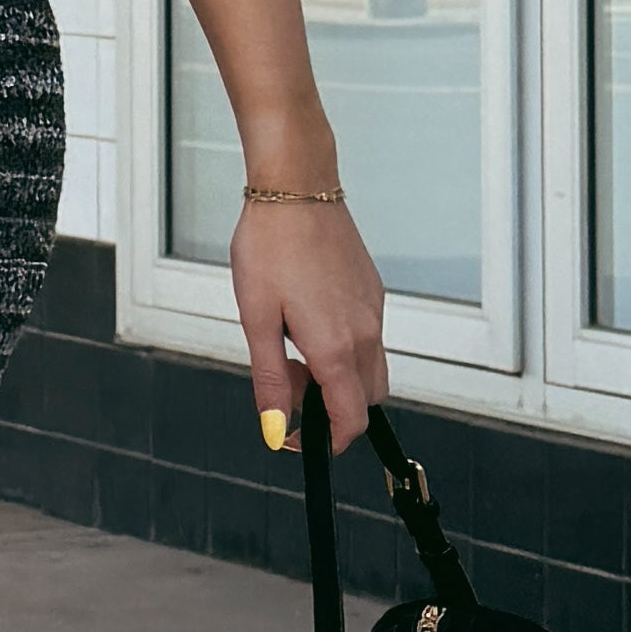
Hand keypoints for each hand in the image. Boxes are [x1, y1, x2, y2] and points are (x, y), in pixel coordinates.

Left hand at [232, 190, 383, 449]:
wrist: (296, 189)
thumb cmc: (271, 245)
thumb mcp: (257, 319)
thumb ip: (271, 379)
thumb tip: (275, 427)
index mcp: (336, 346)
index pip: (351, 420)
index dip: (328, 442)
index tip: (299, 439)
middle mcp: (365, 333)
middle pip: (369, 400)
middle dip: (336, 409)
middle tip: (292, 386)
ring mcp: (373, 311)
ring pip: (371, 368)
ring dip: (339, 377)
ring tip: (294, 345)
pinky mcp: (372, 292)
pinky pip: (369, 337)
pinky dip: (346, 348)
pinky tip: (308, 318)